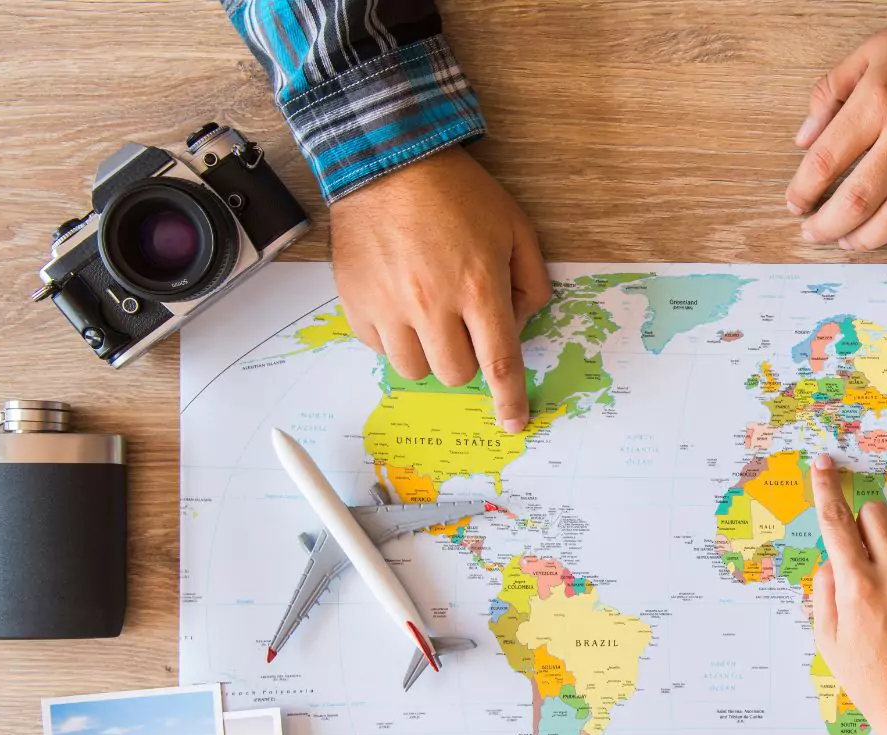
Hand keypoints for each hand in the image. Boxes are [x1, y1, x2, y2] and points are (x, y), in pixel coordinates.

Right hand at [330, 145, 552, 431]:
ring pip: (414, 369)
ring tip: (428, 313)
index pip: (500, 364)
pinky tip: (399, 302)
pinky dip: (393, 336)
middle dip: (466, 358)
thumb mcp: (516, 227)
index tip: (513, 422)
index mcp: (478, 287)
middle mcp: (432, 304)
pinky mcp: (356, 302)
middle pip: (456, 374)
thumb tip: (519, 325)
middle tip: (462, 323)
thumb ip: (530, 282)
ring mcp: (389, 306)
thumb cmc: (457, 193)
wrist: (387, 160)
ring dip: (428, 352)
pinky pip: (378, 347)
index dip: (510, 400)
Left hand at [786, 2, 886, 253]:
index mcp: (880, 102)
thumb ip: (831, 92)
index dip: (803, 192)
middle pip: (855, 201)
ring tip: (849, 240)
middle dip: (826, 226)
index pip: (825, 162)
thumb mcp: (874, 50)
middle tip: (815, 233)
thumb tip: (803, 140)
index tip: (796, 205)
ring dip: (864, 239)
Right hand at [808, 454, 886, 734]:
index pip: (835, 522)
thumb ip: (822, 595)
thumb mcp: (830, 645)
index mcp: (856, 589)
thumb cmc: (875, 687)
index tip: (824, 463)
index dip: (826, 487)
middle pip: (874, 513)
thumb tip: (830, 561)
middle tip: (864, 551)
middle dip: (863, 523)